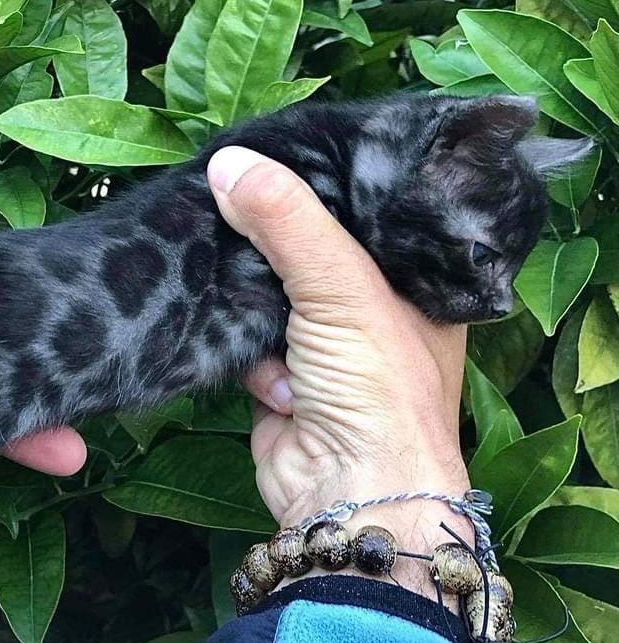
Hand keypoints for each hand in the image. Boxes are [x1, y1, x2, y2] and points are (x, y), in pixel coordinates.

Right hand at [211, 147, 472, 599]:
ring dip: (253, 300)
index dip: (325, 182)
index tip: (277, 150)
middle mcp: (372, 309)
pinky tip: (266, 374)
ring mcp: (324, 346)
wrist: (347, 493)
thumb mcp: (343, 287)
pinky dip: (247, 352)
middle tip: (230, 193)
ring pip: (269, 293)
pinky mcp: (279, 376)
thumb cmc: (377, 387)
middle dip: (272, 237)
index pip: (367, 211)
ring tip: (246, 290)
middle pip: (309, 250)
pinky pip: (246, 338)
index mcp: (414, 280)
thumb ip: (289, 221)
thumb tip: (227, 162)